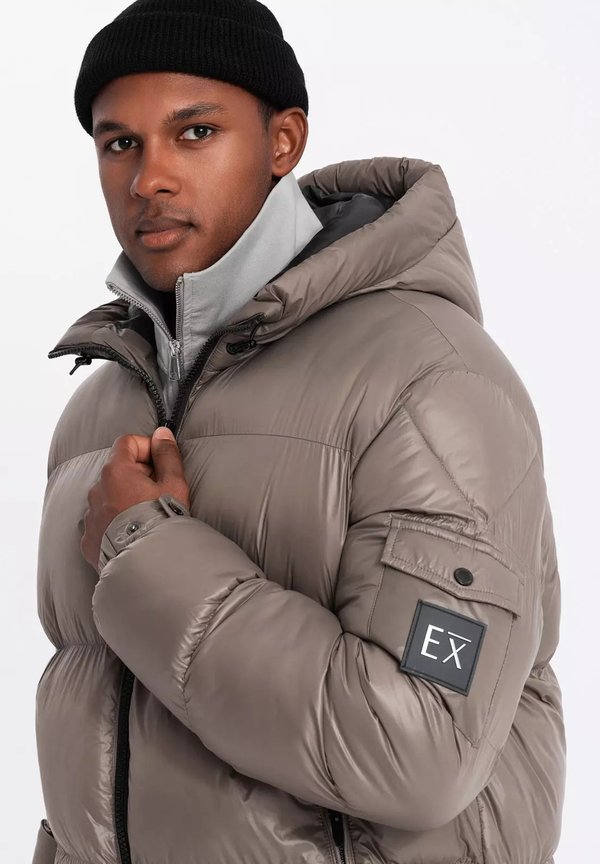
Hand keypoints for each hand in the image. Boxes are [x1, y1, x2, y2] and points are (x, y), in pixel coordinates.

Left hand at [81, 426, 189, 571]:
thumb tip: (162, 434)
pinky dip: (114, 522)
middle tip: (159, 491)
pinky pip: (101, 522)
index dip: (146, 447)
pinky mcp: (88, 538)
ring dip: (124, 498)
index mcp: (116, 471)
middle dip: (138, 474)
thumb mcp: (174, 484)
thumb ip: (167, 455)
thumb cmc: (163, 520)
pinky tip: (133, 533)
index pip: (126, 443)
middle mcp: (97, 489)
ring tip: (146, 516)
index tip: (161, 462)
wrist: (148, 563)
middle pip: (117, 469)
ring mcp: (90, 515)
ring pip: (108, 496)